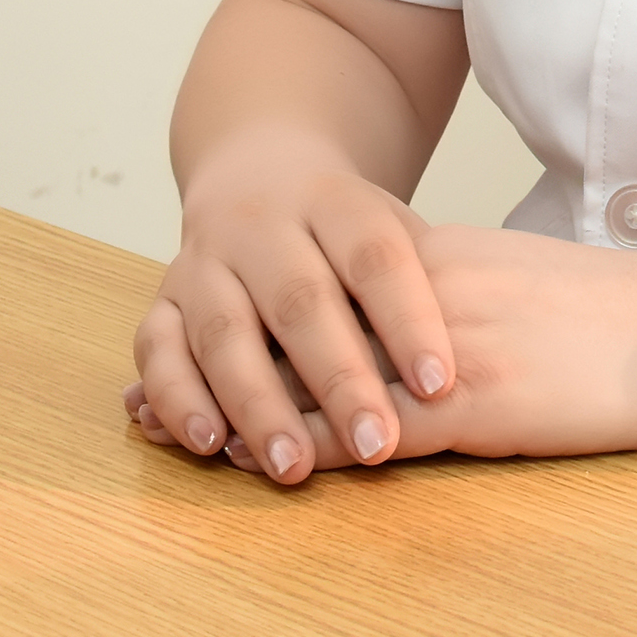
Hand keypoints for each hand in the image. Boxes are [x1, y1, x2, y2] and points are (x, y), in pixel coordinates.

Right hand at [127, 138, 457, 483]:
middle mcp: (264, 226)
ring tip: (291, 466)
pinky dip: (178, 398)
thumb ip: (423, 279)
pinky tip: (208, 444)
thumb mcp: (391, 227)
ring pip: (226, 330)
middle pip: (302, 300)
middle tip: (377, 445)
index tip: (440, 382)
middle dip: (340, 379)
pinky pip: (158, 349)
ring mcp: (206, 261)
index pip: (376, 256)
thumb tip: (478, 351)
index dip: (408, 318)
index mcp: (335, 202)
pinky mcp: (163, 300)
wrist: (257, 169)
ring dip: (258, 404)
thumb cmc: (345, 229)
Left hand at [143, 227, 636, 478]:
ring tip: (192, 442)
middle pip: (300, 322)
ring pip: (320, 377)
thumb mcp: (527, 281)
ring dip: (252, 414)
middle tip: (154, 393)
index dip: (256, 312)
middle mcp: (430, 292)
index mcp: (446, 258)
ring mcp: (447, 346)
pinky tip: (278, 472)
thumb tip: (416, 325)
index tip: (198, 332)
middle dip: (226, 361)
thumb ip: (463, 292)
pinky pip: (374, 429)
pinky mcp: (475, 402)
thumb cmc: (623, 314)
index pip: (325, 280)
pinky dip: (316, 450)